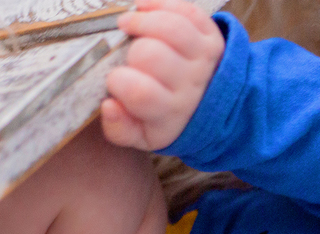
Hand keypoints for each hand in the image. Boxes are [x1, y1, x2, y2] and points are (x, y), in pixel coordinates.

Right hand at [102, 0, 224, 150]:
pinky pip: (187, 11)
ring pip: (171, 27)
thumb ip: (120, 128)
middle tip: (125, 53)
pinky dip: (160, 4)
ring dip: (142, 20)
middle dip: (130, 50)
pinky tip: (143, 10)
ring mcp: (203, 58)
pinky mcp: (212, 36)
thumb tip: (107, 105)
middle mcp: (190, 84)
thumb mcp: (141, 135)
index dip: (118, 81)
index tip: (113, 79)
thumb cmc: (164, 118)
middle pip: (152, 54)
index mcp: (169, 111)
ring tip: (127, 25)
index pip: (140, 92)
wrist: (212, 109)